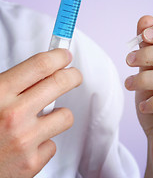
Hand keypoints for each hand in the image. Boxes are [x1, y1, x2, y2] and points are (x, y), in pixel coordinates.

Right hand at [0, 49, 81, 177]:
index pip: (40, 65)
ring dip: (59, 116)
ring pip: (65, 116)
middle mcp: (13, 115)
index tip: (65, 55)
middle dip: (73, 76)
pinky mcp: (31, 163)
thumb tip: (45, 67)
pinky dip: (44, 142)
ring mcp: (24, 140)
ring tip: (43, 120)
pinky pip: (52, 144)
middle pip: (60, 83)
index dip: (59, 56)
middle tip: (74, 76)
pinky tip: (29, 145)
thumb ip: (14, 84)